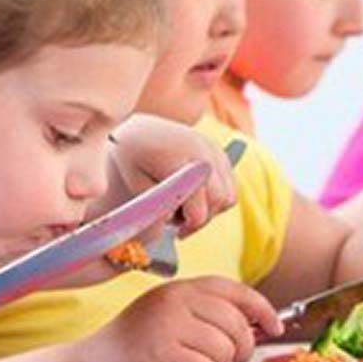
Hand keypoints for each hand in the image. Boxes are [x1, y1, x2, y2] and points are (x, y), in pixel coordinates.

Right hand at [74, 277, 282, 361]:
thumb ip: (208, 316)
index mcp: (180, 288)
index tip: (274, 326)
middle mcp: (174, 299)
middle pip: (236, 323)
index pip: (235, 290)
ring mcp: (167, 323)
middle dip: (240, 349)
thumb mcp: (171, 318)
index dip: (262, 309)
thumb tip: (258, 325)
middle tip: (224, 361)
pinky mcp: (160, 351)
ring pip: (225, 348)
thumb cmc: (133, 349)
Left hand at [104, 114, 237, 234]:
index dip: (189, 225)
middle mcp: (203, 152)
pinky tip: (195, 198)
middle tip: (182, 228)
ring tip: (187, 211)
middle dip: (201, 220)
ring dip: (212, 209)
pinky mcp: (219, 152)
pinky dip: (217, 197)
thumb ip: (153, 207)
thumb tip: (165, 228)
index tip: (177, 233)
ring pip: (229, 195)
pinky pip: (230, 184)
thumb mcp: (135, 182)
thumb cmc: (132, 154)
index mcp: (181, 161)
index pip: (199, 207)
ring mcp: (214, 151)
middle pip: (219, 201)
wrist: (140, 128)